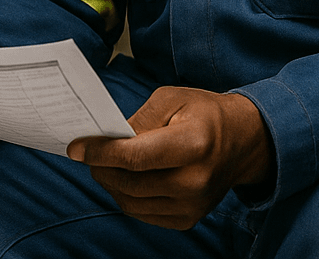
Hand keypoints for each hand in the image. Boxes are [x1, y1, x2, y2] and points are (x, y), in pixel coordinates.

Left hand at [67, 86, 273, 229]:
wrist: (243, 143)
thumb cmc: (204, 115)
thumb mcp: (171, 99)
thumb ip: (137, 120)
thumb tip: (106, 139)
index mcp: (192, 145)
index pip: (135, 157)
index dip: (100, 153)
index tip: (75, 147)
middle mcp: (194, 181)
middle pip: (129, 182)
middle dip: (99, 167)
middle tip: (86, 152)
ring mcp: (192, 205)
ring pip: (130, 201)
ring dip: (110, 183)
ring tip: (105, 163)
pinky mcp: (188, 219)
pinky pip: (141, 213)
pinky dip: (126, 196)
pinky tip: (126, 177)